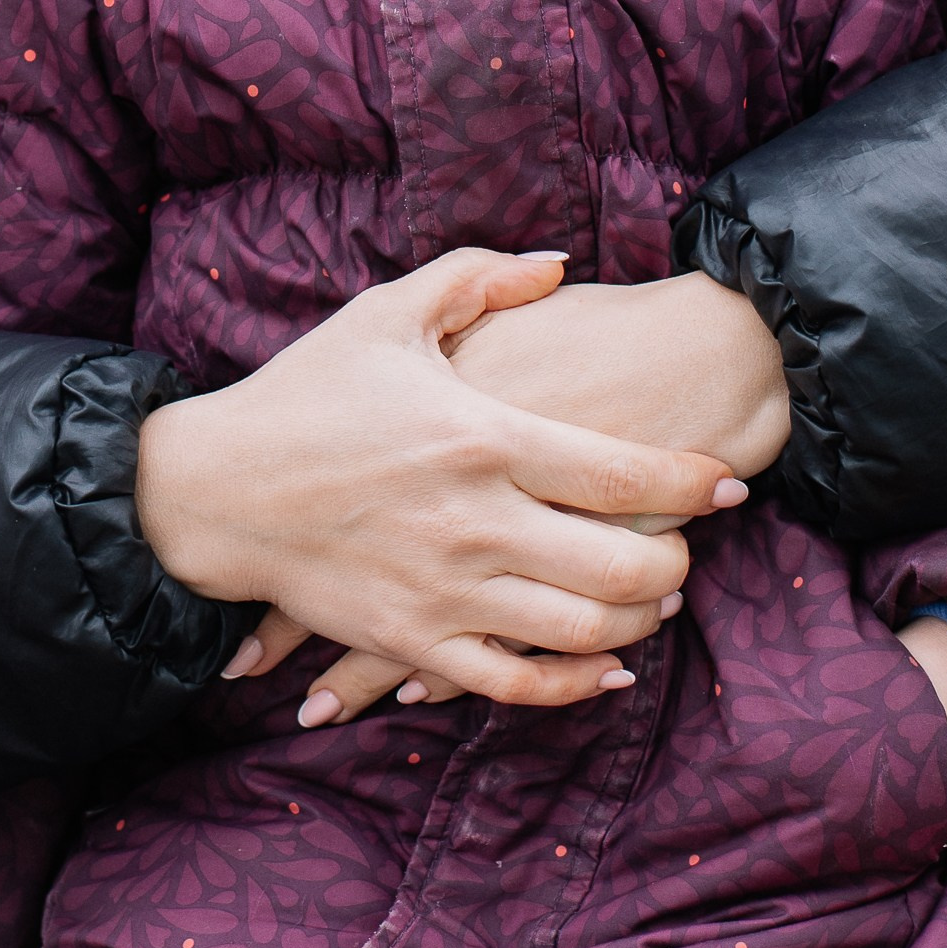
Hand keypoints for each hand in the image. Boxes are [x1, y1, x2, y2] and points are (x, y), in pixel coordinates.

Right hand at [136, 249, 745, 715]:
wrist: (217, 487)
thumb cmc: (306, 394)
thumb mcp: (386, 314)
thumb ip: (477, 279)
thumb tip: (559, 263)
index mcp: (481, 436)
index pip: (624, 473)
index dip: (694, 480)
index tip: (730, 481)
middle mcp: (476, 522)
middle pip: (627, 567)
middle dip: (678, 561)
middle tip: (687, 545)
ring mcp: (447, 591)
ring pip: (585, 632)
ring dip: (639, 621)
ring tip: (653, 597)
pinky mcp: (415, 641)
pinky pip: (518, 684)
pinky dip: (574, 684)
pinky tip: (602, 666)